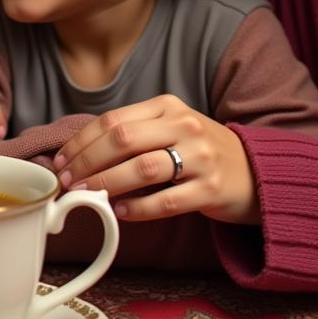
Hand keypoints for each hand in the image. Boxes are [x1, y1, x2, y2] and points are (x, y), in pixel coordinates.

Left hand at [54, 94, 259, 224]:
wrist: (257, 172)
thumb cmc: (200, 151)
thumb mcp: (170, 129)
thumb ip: (133, 135)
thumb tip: (80, 155)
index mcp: (167, 107)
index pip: (112, 121)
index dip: (81, 142)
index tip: (61, 161)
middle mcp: (184, 126)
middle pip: (122, 140)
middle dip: (87, 162)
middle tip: (67, 181)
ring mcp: (201, 157)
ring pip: (142, 168)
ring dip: (107, 182)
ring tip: (86, 195)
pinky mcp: (212, 189)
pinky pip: (167, 200)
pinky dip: (139, 208)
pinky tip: (121, 212)